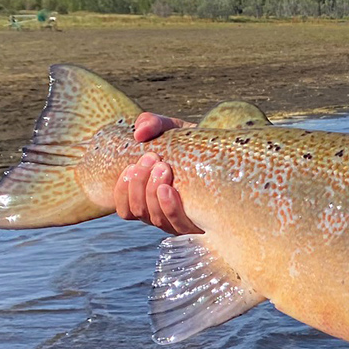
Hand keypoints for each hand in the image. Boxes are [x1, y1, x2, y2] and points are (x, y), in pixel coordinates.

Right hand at [113, 113, 201, 234]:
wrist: (226, 151)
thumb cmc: (192, 143)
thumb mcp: (170, 128)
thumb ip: (151, 123)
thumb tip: (139, 133)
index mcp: (149, 198)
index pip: (125, 208)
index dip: (122, 191)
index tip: (131, 166)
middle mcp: (163, 213)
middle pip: (138, 211)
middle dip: (140, 184)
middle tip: (152, 159)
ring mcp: (182, 220)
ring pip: (156, 219)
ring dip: (153, 193)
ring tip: (164, 167)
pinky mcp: (202, 223)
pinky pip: (179, 225)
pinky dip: (169, 207)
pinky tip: (170, 189)